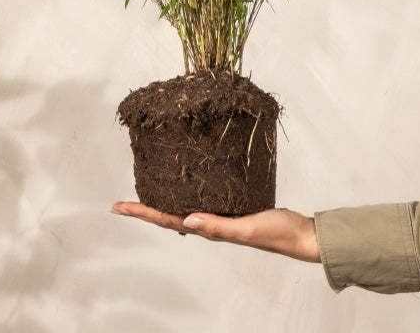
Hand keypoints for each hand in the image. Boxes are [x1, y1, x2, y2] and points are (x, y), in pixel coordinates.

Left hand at [110, 203, 320, 262]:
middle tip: (120, 203)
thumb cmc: (277, 232)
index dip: (142, 213)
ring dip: (162, 202)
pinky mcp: (232, 207)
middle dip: (144, 209)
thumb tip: (186, 220)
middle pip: (168, 215)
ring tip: (145, 192)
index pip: (167, 220)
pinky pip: (202, 200)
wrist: (301, 235)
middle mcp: (210, 224)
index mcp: (210, 229)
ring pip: (182, 208)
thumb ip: (219, 226)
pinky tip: (188, 184)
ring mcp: (220, 216)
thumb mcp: (247, 227)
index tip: (118, 207)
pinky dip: (187, 193)